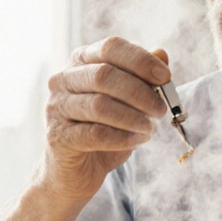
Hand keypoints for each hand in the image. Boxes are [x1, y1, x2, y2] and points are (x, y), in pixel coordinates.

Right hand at [40, 38, 171, 203]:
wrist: (74, 172)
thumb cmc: (102, 131)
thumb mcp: (127, 103)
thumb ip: (142, 77)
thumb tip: (161, 54)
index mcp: (80, 62)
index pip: (110, 47)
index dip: (140, 60)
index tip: (165, 76)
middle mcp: (63, 80)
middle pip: (104, 75)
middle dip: (139, 92)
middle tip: (160, 109)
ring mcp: (56, 108)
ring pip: (99, 105)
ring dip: (133, 117)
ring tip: (150, 128)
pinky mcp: (57, 136)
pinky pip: (95, 133)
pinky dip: (123, 137)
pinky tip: (137, 141)